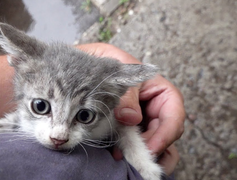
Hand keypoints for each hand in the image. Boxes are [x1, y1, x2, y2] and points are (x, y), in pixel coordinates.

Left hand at [77, 43, 184, 174]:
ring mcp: (140, 119)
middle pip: (166, 131)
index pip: (173, 112)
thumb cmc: (102, 61)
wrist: (80, 66)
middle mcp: (151, 106)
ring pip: (154, 141)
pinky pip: (135, 143)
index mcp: (157, 90)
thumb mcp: (115, 69)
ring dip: (145, 153)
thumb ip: (125, 93)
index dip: (167, 132)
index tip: (151, 146)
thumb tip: (130, 118)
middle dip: (155, 147)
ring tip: (131, 162)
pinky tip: (119, 155)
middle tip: (138, 158)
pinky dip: (131, 152)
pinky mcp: (126, 128)